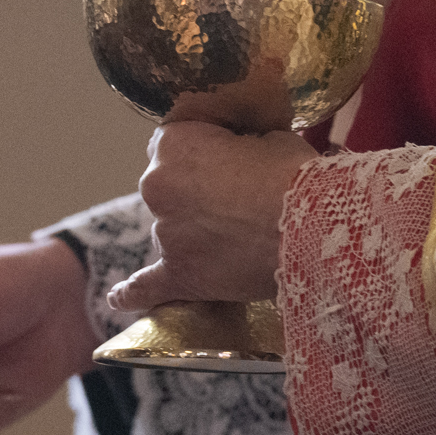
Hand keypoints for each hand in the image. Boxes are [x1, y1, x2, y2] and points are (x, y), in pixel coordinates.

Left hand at [106, 124, 315, 313]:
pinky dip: (133, 293)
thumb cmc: (295, 176)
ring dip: (195, 231)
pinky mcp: (180, 275)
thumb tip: (236, 151)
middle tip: (241, 199)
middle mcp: (156, 187)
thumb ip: (236, 142)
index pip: (173, 141)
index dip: (204, 149)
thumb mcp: (267, 135)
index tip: (229, 158)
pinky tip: (119, 299)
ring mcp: (165, 234)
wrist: (316, 229)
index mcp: (173, 145)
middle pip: (168, 187)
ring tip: (240, 236)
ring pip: (171, 229)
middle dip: (196, 192)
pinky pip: (146, 287)